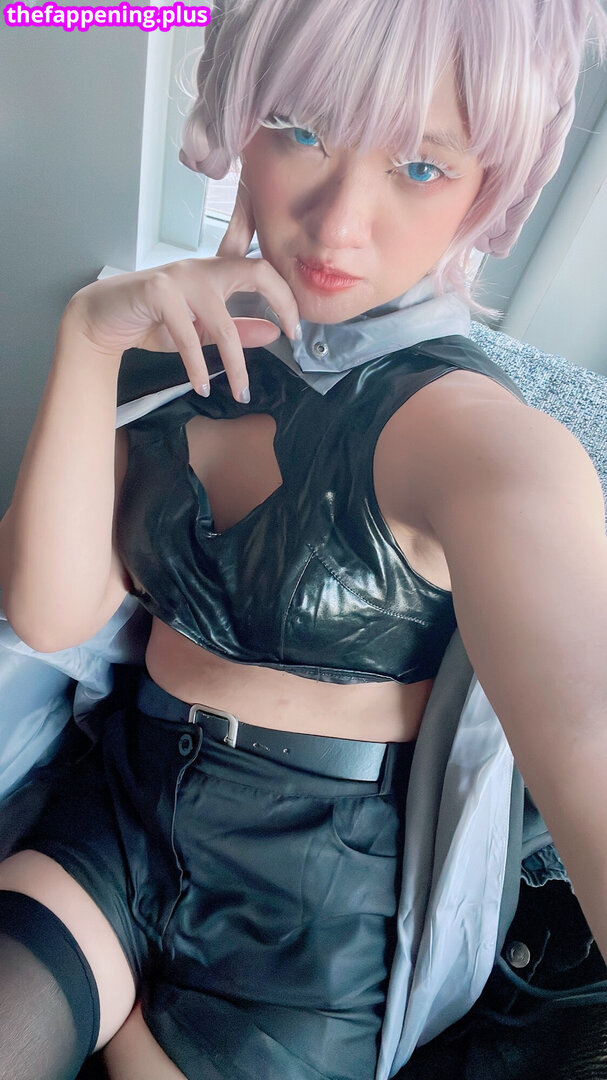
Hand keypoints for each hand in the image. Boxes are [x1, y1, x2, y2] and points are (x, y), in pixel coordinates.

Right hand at [63, 180, 298, 402]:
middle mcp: (202, 267)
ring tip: (240, 391)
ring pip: (222, 323)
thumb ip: (236, 329)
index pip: (262, 269)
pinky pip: (188, 336)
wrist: (102, 317)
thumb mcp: (201, 330)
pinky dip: (196, 367)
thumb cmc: (154, 321)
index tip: (295, 328)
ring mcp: (180, 277)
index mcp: (216, 271)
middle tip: (291, 337)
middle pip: (256, 272)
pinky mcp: (158, 291)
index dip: (286, 294)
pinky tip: (201, 387)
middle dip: (282, 302)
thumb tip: (274, 333)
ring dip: (235, 364)